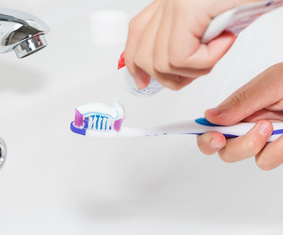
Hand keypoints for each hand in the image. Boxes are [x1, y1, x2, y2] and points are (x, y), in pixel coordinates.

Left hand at [124, 0, 258, 89]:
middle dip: (171, 76)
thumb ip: (183, 40)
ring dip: (196, 68)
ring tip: (218, 49)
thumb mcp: (209, 25)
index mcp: (170, 3)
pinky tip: (224, 41)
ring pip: (163, 63)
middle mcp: (168, 1)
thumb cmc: (244, 1)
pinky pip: (182, 57)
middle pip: (144, 56)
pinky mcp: (186, 9)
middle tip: (197, 69)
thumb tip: (163, 68)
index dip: (136, 63)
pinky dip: (207, 60)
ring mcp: (174, 3)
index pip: (136, 34)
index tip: (142, 81)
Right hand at [197, 63, 282, 169]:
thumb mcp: (274, 82)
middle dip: (238, 144)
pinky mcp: (282, 150)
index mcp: (241, 107)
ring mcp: (268, 139)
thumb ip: (241, 100)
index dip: (202, 133)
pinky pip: (271, 160)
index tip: (208, 136)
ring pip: (251, 158)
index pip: (211, 125)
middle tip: (261, 129)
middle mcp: (250, 124)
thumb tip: (209, 116)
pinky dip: (281, 149)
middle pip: (224, 149)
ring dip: (267, 144)